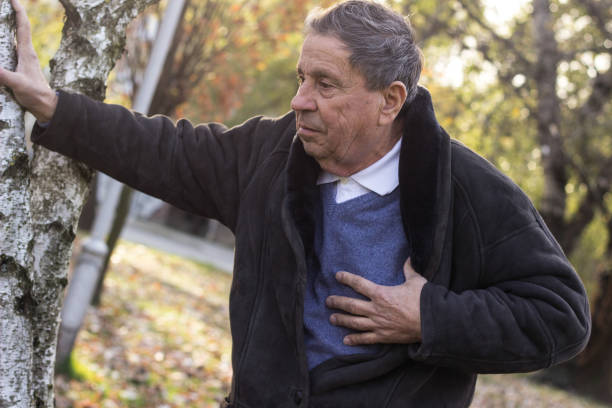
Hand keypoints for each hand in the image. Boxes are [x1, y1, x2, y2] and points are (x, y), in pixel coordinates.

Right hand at [0, 0, 56, 121]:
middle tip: (3, 5)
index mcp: (27, 53)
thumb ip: (4, 76)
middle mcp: (26, 53)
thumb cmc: (35, 95)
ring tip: (0, 18)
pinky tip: (1, 41)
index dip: (18, 11)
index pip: (23, 26)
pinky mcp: (20, 66)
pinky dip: (4, 41)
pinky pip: (10, 49)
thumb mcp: (19, 85)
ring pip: (14, 37)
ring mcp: (23, 59)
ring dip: (7, 26)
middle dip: (11, 14)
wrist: (46, 105)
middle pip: (19, 28)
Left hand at [326, 258, 426, 345]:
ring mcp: (378, 324)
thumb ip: (409, 270)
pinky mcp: (384, 336)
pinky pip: (366, 339)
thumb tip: (408, 258)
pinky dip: (355, 340)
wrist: (432, 322)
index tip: (338, 276)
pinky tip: (346, 340)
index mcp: (381, 293)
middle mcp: (376, 309)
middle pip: (351, 305)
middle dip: (338, 302)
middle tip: (328, 301)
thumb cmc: (424, 300)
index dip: (347, 278)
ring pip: (354, 322)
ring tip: (332, 319)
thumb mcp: (416, 281)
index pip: (359, 284)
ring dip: (342, 320)